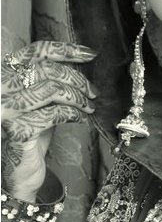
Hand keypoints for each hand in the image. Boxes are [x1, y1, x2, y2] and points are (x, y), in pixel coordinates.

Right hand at [1, 41, 96, 201]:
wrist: (18, 171)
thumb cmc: (31, 132)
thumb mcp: (39, 101)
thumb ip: (50, 81)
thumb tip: (81, 65)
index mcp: (5, 75)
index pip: (37, 52)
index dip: (66, 50)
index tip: (91, 54)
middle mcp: (1, 88)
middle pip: (48, 70)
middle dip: (77, 79)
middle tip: (93, 92)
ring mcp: (6, 109)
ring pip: (52, 90)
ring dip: (78, 98)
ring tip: (89, 107)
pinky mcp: (18, 129)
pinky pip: (54, 114)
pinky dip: (74, 115)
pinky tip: (82, 119)